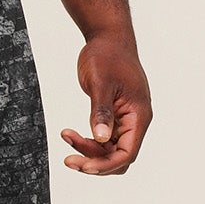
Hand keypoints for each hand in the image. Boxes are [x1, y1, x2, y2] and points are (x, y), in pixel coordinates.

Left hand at [60, 34, 151, 174]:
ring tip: (66, 137)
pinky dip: (88, 140)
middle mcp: (135, 121)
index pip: (127, 153)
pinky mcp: (114, 116)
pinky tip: (70, 134)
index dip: (105, 164)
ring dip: (88, 151)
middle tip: (69, 159)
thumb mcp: (101, 83)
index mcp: (138, 115)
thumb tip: (100, 139)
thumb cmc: (108, 56)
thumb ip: (101, 112)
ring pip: (110, 150)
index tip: (83, 165)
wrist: (107, 38)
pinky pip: (104, 138)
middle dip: (95, 162)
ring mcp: (125, 119)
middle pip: (119, 157)